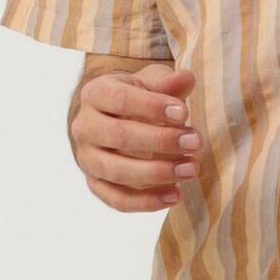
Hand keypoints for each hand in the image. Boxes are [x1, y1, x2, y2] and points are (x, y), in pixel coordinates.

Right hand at [69, 59, 199, 211]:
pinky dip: (147, 202)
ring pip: (117, 171)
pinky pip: (118, 199)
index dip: (152, 107)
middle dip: (161, 141)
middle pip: (119, 136)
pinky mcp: (95, 185)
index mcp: (95, 94)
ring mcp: (87, 158)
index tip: (184, 113)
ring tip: (191, 170)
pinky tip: (176, 195)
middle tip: (195, 142)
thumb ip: (167, 83)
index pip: (120, 99)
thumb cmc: (138, 98)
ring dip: (158, 173)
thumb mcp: (150, 84)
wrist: (113, 120)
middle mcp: (84, 127)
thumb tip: (187, 78)